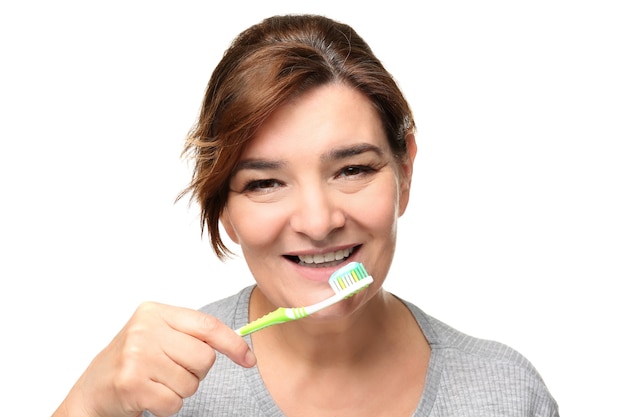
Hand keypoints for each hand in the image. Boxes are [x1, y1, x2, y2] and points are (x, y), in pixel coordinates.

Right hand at [52, 302, 255, 416]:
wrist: (92, 390)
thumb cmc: (132, 362)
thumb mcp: (159, 336)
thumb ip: (192, 336)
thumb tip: (241, 348)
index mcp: (155, 312)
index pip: (207, 326)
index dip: (233, 344)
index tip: (248, 359)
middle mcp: (144, 329)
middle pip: (204, 358)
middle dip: (194, 372)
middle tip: (170, 372)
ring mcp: (136, 355)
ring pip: (191, 382)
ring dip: (179, 390)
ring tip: (156, 382)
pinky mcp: (132, 383)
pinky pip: (174, 402)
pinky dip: (166, 406)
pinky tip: (148, 396)